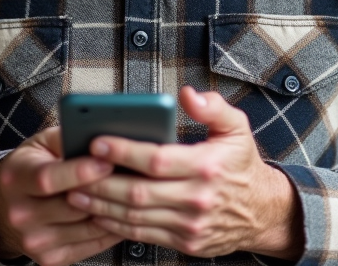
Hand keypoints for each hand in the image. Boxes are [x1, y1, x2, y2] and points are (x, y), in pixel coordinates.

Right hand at [0, 127, 123, 265]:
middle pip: (72, 207)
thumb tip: (100, 138)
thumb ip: (67, 138)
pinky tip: (122, 214)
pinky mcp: (50, 258)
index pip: (48, 179)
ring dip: (114, 211)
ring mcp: (34, 240)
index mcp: (15, 179)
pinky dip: (111, 230)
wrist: (3, 208)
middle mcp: (20, 214)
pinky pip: (90, 245)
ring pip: (87, 229)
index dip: (80, 172)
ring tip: (132, 194)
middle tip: (131, 177)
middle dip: (105, 191)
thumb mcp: (41, 144)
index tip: (107, 162)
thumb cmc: (29, 168)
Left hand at [67, 86, 303, 259]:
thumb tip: (187, 94)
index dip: (124, 152)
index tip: (97, 142)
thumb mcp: (237, 128)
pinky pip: (143, 235)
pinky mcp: (185, 243)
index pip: (157, 160)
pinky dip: (116, 225)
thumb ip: (213, 107)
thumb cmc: (241, 164)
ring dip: (101, 207)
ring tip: (76, 193)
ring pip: (136, 218)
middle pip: (139, 193)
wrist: (262, 212)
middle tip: (75, 171)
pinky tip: (98, 213)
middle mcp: (198, 199)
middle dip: (101, 183)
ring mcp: (190, 225)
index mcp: (207, 167)